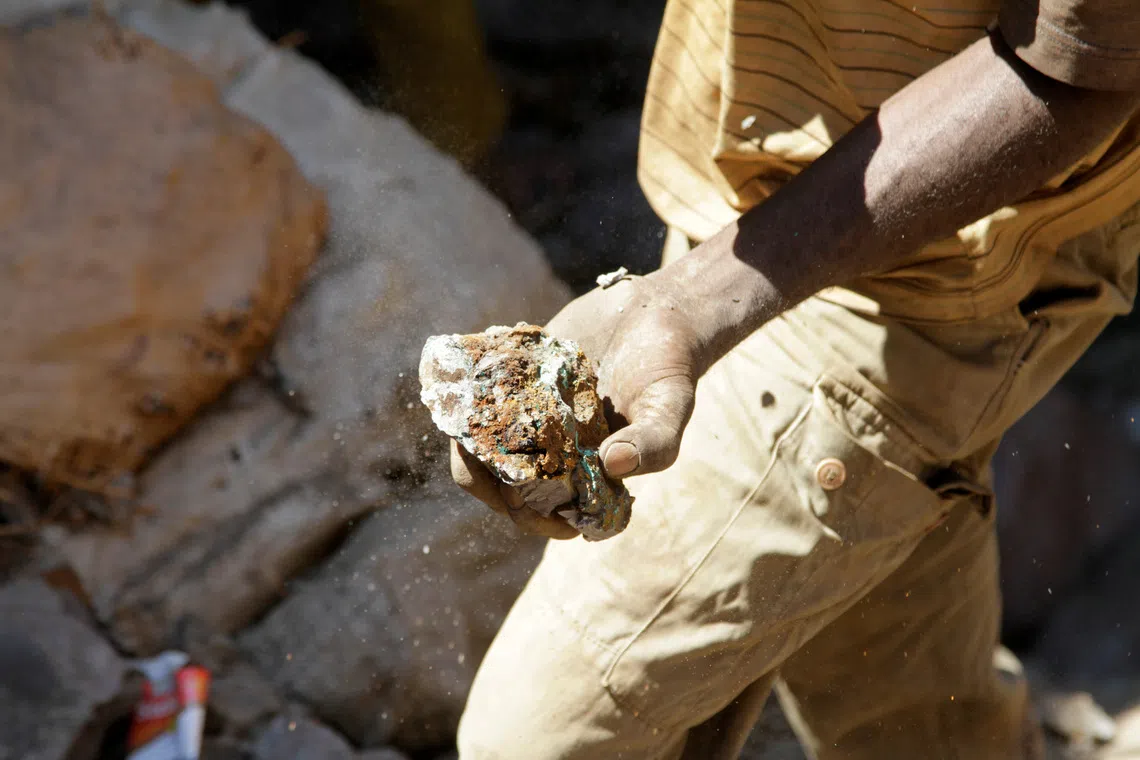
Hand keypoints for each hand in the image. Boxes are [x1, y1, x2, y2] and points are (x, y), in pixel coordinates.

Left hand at [451, 273, 704, 538]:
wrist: (650, 314)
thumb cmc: (666, 370)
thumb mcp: (670, 406)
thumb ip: (652, 442)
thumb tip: (614, 464)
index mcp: (586, 479)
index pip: (549, 518)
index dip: (534, 517)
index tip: (530, 499)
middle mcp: (552, 457)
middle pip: (502, 489)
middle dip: (490, 478)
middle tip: (491, 450)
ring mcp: (528, 422)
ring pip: (479, 449)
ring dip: (471, 438)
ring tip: (478, 414)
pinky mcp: (513, 385)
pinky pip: (476, 402)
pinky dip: (469, 395)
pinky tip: (476, 376)